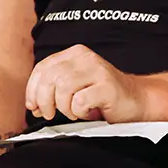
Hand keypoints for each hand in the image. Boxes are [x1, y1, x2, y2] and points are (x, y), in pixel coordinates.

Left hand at [25, 45, 147, 122]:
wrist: (136, 100)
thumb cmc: (103, 95)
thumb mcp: (75, 85)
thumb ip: (54, 86)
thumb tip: (32, 103)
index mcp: (76, 54)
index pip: (43, 67)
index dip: (32, 89)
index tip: (33, 105)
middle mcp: (87, 58)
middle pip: (51, 77)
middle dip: (44, 100)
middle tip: (49, 113)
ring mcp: (99, 71)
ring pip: (63, 87)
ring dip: (63, 106)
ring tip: (73, 112)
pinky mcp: (108, 87)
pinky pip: (80, 100)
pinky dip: (78, 111)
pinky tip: (87, 112)